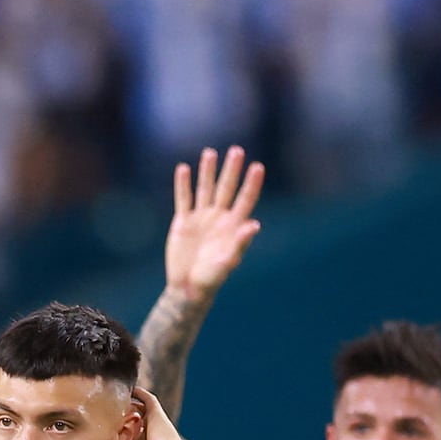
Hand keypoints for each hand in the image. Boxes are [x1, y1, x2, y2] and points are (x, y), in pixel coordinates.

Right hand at [164, 146, 263, 300]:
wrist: (187, 288)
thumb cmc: (211, 279)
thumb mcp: (227, 263)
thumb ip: (240, 244)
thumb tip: (255, 225)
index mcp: (233, 226)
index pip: (245, 200)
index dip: (251, 184)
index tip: (257, 167)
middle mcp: (219, 218)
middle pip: (227, 188)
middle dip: (231, 170)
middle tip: (237, 151)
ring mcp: (201, 218)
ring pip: (205, 189)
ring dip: (207, 171)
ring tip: (210, 152)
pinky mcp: (183, 222)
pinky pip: (183, 199)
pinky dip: (183, 185)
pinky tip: (184, 169)